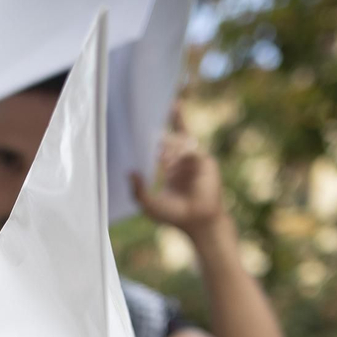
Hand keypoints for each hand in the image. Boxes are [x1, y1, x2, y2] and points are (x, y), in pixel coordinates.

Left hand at [130, 108, 224, 235]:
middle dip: (162, 137)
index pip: (165, 139)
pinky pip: (193, 150)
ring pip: (181, 141)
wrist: (197, 222)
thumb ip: (138, 191)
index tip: (150, 113)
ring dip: (170, 147)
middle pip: (172, 136)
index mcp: (171, 165)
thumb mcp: (149, 204)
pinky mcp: (206, 162)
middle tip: (151, 138)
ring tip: (162, 160)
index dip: (161, 125)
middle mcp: (182, 159)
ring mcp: (195, 159)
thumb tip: (130, 172)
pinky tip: (171, 164)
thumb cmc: (173, 215)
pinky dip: (181, 153)